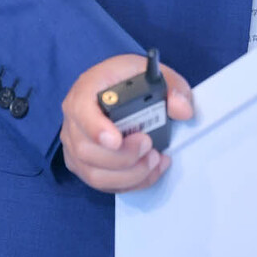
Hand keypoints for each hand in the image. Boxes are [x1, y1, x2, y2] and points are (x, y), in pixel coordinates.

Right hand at [59, 53, 194, 192]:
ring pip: (94, 174)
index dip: (96, 129)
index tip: (116, 140)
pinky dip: (130, 183)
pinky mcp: (84, 166)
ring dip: (129, 174)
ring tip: (154, 160)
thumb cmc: (126, 80)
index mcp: (85, 91)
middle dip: (123, 157)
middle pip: (87, 150)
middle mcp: (73, 122)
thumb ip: (171, 86)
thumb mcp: (150, 72)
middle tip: (149, 146)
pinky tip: (150, 171)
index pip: (80, 111)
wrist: (113, 90)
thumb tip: (183, 110)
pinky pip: (103, 184)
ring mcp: (75, 147)